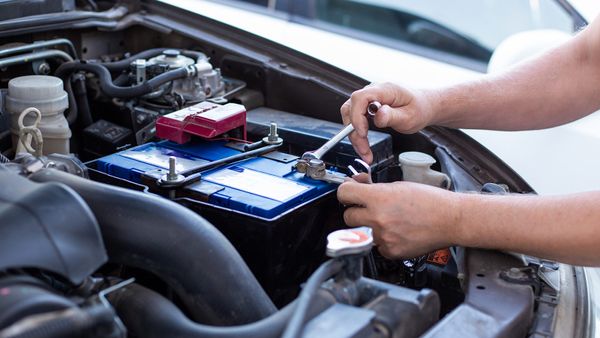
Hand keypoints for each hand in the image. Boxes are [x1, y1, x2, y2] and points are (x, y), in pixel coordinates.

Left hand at [337, 180, 460, 258]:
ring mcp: (383, 237)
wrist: (451, 220)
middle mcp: (378, 219)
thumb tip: (359, 185)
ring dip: (370, 227)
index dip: (346, 192)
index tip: (349, 193)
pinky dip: (383, 241)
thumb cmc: (430, 201)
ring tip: (389, 221)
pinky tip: (397, 232)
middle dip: (356, 211)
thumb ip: (375, 188)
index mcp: (379, 198)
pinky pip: (377, 246)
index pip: (344, 194)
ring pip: (362, 232)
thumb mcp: (399, 186)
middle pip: (348, 216)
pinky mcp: (390, 252)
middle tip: (368, 209)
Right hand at [340, 83, 436, 163]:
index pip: (360, 98)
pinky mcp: (368, 106)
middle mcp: (374, 91)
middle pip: (351, 108)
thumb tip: (378, 116)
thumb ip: (393, 116)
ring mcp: (370, 98)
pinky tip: (364, 145)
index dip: (357, 116)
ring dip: (354, 135)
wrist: (424, 106)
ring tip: (364, 151)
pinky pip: (356, 119)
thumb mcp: (410, 116)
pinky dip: (358, 133)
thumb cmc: (419, 109)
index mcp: (385, 90)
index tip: (363, 133)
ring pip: (351, 115)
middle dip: (354, 131)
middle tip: (363, 150)